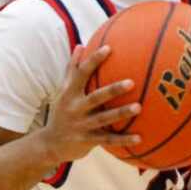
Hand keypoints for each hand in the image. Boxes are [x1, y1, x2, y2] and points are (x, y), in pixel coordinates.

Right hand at [40, 44, 141, 161]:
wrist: (51, 143)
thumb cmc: (63, 111)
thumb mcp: (64, 91)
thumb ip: (72, 69)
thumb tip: (80, 45)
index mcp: (70, 93)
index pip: (81, 73)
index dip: (94, 60)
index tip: (109, 48)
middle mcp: (75, 108)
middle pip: (96, 97)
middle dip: (113, 90)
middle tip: (132, 82)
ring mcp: (81, 125)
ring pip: (104, 119)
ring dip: (121, 113)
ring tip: (139, 107)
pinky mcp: (87, 141)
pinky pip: (108, 140)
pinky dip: (123, 140)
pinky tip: (140, 138)